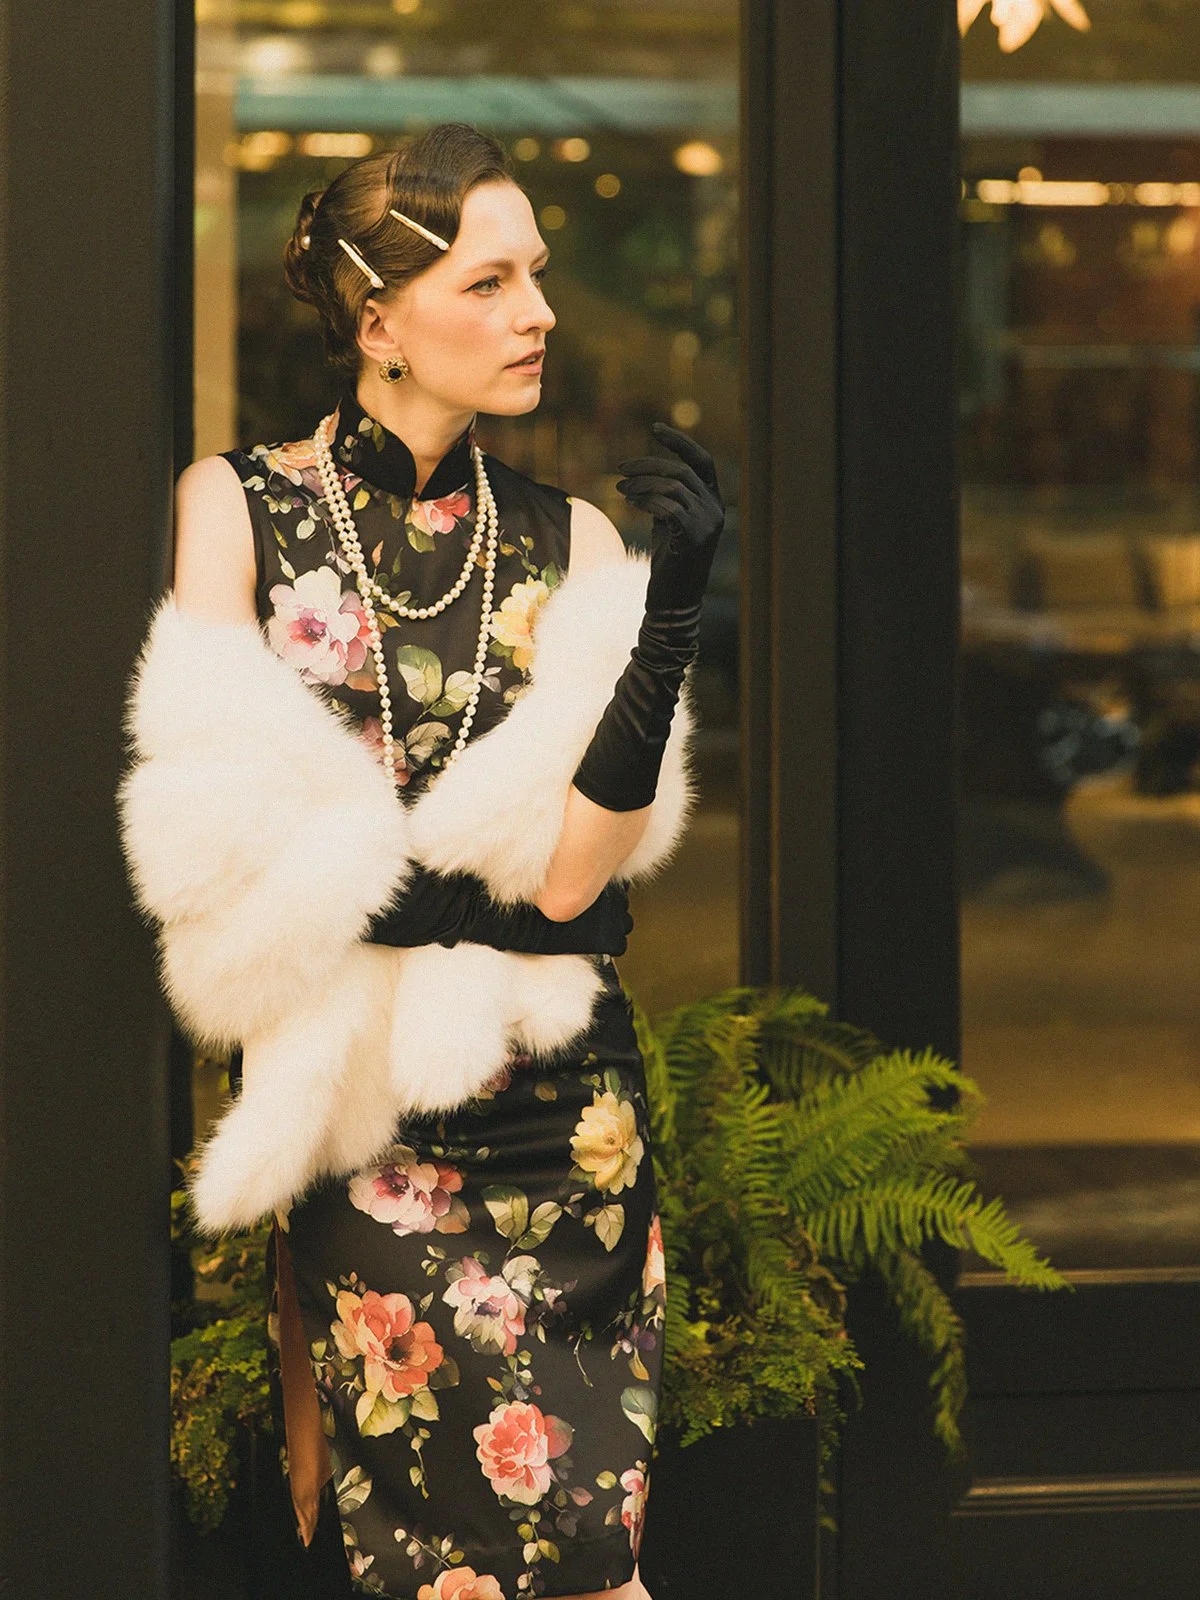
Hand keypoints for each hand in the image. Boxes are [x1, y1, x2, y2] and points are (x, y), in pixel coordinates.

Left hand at [615, 422, 724, 609]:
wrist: (673, 603)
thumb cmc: (669, 564)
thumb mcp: (669, 525)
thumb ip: (666, 499)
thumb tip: (645, 476)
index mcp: (713, 503)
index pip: (702, 461)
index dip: (680, 442)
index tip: (655, 428)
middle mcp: (715, 510)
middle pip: (681, 471)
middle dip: (647, 465)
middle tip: (621, 470)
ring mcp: (707, 524)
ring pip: (672, 486)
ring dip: (641, 484)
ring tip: (621, 490)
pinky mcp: (693, 537)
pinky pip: (667, 506)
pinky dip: (645, 500)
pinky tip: (630, 502)